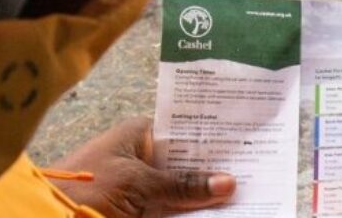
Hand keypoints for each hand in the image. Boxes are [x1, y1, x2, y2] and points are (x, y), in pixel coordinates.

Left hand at [48, 117, 235, 217]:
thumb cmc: (86, 189)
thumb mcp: (139, 184)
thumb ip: (183, 185)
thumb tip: (227, 181)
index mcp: (138, 136)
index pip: (185, 131)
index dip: (214, 138)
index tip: (248, 143)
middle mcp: (140, 157)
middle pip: (187, 164)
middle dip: (214, 172)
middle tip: (255, 173)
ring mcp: (138, 186)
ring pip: (180, 191)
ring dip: (203, 197)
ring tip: (244, 197)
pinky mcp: (136, 210)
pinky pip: (169, 210)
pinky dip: (187, 213)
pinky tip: (215, 213)